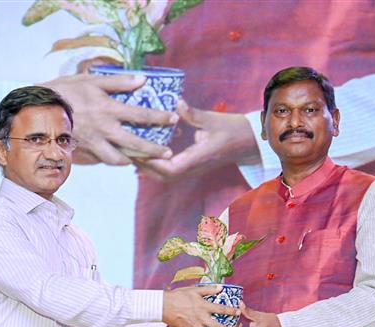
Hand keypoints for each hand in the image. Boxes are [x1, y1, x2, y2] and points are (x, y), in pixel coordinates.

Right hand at [41, 74, 177, 164]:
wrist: (38, 109)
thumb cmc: (65, 90)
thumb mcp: (91, 80)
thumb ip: (118, 82)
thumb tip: (142, 80)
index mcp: (108, 109)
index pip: (140, 115)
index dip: (159, 118)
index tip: (173, 119)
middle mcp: (104, 129)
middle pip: (134, 144)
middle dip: (153, 150)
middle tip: (168, 154)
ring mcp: (94, 142)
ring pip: (118, 159)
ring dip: (133, 161)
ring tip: (144, 161)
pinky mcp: (84, 150)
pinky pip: (103, 160)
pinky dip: (114, 161)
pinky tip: (122, 160)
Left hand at [134, 99, 260, 180]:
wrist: (247, 142)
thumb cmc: (232, 129)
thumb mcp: (213, 119)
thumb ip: (193, 114)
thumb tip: (177, 102)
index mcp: (199, 157)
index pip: (172, 168)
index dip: (154, 163)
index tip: (138, 150)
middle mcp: (194, 168)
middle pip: (163, 176)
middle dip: (144, 166)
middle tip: (127, 150)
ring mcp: (192, 169)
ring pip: (165, 176)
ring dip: (148, 167)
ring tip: (131, 152)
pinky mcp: (190, 166)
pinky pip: (169, 171)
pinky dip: (155, 165)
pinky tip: (144, 153)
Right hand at [163, 285, 238, 326]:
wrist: (163, 305)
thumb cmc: (178, 296)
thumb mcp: (194, 290)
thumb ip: (208, 289)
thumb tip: (220, 287)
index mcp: (203, 306)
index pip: (221, 309)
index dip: (231, 311)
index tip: (238, 312)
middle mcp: (200, 318)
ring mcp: (193, 326)